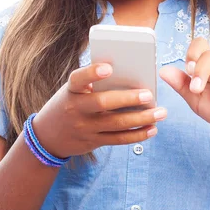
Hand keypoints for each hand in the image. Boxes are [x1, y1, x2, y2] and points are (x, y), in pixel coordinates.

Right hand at [31, 63, 166, 157]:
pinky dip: (137, 134)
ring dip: (141, 119)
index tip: (109, 68)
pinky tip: (152, 128)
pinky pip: (118, 139)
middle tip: (149, 95)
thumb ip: (94, 84)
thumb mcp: (74, 91)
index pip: (79, 79)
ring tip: (161, 112)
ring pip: (116, 124)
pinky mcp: (93, 142)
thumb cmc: (70, 103)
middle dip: (128, 99)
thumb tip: (131, 75)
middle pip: (103, 103)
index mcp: (71, 90)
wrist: (48, 136)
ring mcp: (84, 128)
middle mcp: (76, 109)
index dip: (92, 73)